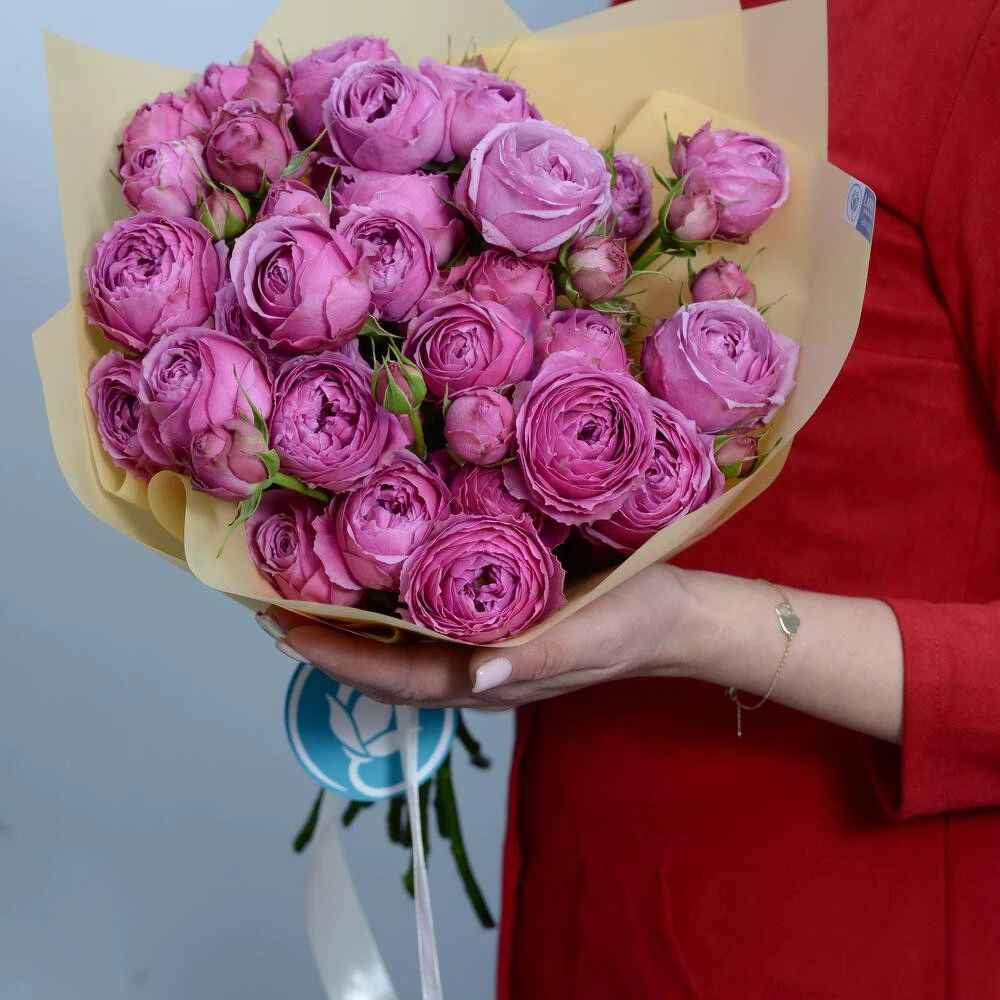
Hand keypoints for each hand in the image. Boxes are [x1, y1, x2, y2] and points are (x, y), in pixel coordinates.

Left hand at [258, 561, 692, 709]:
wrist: (672, 616)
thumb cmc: (634, 620)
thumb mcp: (590, 633)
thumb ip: (536, 657)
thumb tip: (473, 679)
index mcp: (491, 676)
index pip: (397, 677)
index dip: (338, 657)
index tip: (283, 628)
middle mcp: (476, 670)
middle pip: (385, 669)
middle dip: (327, 644)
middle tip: (272, 606)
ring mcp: (484, 653)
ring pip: (401, 652)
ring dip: (350, 630)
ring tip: (305, 596)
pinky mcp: (496, 628)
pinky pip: (427, 629)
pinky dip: (387, 613)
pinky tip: (373, 582)